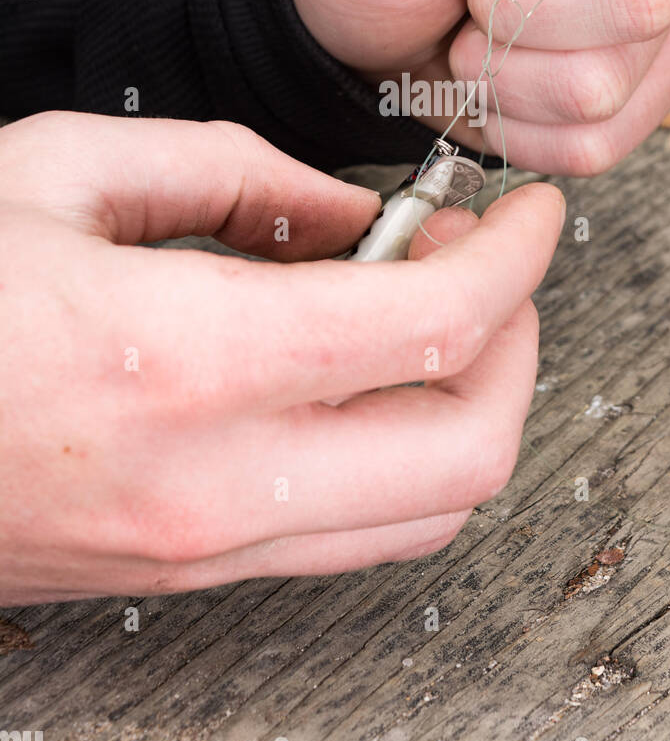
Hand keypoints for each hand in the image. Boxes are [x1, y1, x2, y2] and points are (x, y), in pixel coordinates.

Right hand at [0, 111, 562, 602]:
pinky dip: (403, 455)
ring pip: (426, 512)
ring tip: (431, 316)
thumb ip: (238, 176)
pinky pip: (354, 533)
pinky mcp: (187, 569)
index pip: (432, 325)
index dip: (517, 261)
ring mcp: (204, 546)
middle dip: (518, 344)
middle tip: (492, 270)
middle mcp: (212, 482)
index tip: (532, 218)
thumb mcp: (67, 171)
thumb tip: (350, 208)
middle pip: (468, 448)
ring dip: (467, 405)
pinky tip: (366, 378)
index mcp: (184, 357)